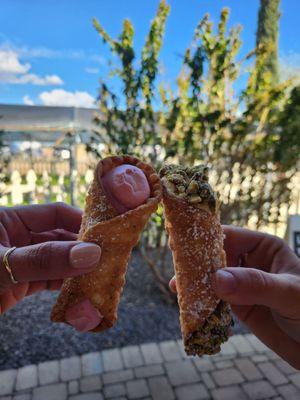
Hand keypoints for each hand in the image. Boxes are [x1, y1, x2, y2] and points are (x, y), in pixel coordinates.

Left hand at [0, 203, 101, 330]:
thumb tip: (91, 254)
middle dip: (85, 250)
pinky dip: (66, 288)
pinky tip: (81, 295)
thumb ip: (44, 259)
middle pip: (61, 238)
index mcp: (10, 219)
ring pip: (58, 261)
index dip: (82, 222)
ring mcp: (21, 261)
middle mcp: (19, 237)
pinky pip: (50, 282)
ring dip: (78, 271)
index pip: (56, 213)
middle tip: (111, 261)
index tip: (106, 235)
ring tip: (102, 280)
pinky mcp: (20, 284)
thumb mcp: (2, 265)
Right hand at [169, 226, 299, 368]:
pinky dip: (202, 302)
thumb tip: (217, 279)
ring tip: (176, 287)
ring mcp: (243, 285)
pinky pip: (215, 301)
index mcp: (264, 247)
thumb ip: (256, 284)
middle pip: (216, 257)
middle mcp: (250, 262)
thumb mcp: (289, 293)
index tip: (183, 243)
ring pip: (213, 279)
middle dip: (196, 261)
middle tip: (175, 265)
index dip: (206, 238)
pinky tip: (189, 305)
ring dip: (195, 282)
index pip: (230, 236)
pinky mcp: (238, 306)